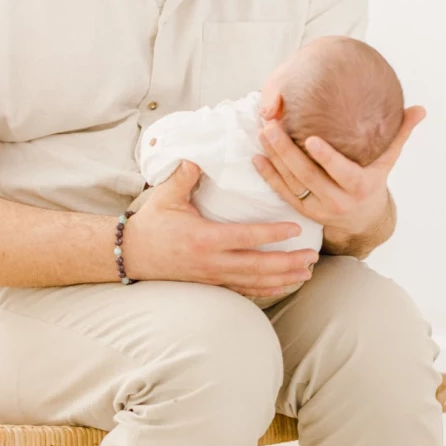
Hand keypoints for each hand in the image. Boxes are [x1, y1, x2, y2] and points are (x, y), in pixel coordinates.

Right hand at [122, 161, 317, 301]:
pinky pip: (244, 289)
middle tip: (311, 257)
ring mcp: (213, 276)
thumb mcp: (165, 197)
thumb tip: (197, 156)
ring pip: (254, 282)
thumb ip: (184, 176)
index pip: (246, 237)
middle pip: (257, 266)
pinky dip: (266, 289)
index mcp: (205, 238)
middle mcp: (212, 261)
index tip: (295, 229)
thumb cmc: (152, 223)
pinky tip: (283, 286)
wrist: (133, 254)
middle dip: (287, 263)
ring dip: (282, 279)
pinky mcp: (212, 283)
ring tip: (306, 274)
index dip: (272, 234)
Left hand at [253, 103, 425, 252]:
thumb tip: (420, 109)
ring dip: (274, 159)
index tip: (309, 138)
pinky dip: (269, 176)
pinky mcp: (304, 211)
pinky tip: (258, 157)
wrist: (363, 220)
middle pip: (308, 175)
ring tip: (262, 133)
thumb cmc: (374, 181)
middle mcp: (338, 200)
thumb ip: (401, 133)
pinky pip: (283, 193)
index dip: (326, 157)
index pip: (341, 171)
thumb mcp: (388, 160)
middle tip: (271, 125)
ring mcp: (318, 208)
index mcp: (360, 186)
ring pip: (292, 184)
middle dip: (286, 151)